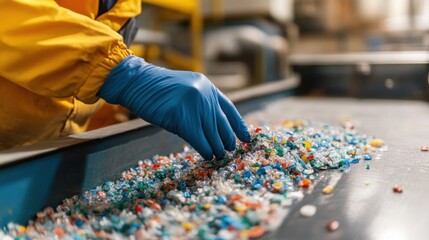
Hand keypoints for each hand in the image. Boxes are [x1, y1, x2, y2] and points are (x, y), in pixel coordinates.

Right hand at [98, 56, 249, 159]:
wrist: (136, 82)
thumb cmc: (156, 88)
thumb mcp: (186, 89)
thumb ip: (201, 102)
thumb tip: (214, 126)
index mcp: (208, 87)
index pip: (229, 109)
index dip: (238, 125)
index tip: (246, 137)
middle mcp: (205, 95)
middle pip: (222, 124)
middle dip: (227, 141)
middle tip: (229, 152)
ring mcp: (194, 106)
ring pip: (213, 134)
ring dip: (217, 148)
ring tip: (219, 157)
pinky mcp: (182, 118)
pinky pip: (200, 140)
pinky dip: (206, 150)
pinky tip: (208, 156)